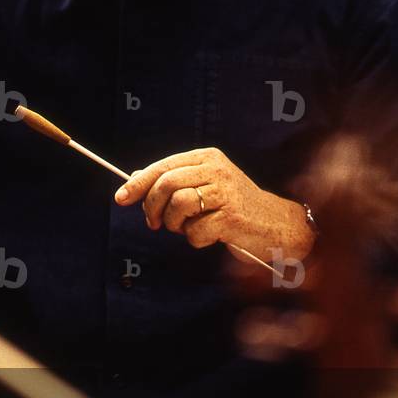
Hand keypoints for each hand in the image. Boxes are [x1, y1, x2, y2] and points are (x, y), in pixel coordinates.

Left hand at [114, 147, 315, 263]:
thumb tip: (134, 180)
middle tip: (154, 223)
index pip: (163, 166)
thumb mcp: (204, 186)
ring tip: (185, 228)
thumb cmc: (234, 206)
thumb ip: (174, 181)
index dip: (138, 183)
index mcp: (207, 157)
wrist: (276, 225)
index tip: (121, 198)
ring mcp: (226, 192)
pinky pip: (196, 230)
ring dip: (175, 224)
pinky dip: (195, 239)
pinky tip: (209, 236)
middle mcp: (216, 170)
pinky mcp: (232, 217)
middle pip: (167, 183)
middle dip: (152, 206)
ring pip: (179, 204)